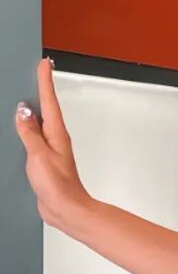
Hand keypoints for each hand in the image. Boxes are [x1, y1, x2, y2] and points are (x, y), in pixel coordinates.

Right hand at [13, 58, 90, 228]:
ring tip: (20, 94)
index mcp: (56, 133)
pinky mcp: (42, 160)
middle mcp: (54, 137)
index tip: (43, 63)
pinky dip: (24, 130)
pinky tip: (15, 130)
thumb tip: (22, 110)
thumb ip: (29, 132)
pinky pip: (31, 138)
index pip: (49, 100)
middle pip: (44, 108)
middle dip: (38, 89)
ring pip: (36, 123)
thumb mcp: (38, 155)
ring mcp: (49, 148)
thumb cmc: (58, 185)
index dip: (44, 81)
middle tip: (32, 71)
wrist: (66, 210)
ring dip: (29, 109)